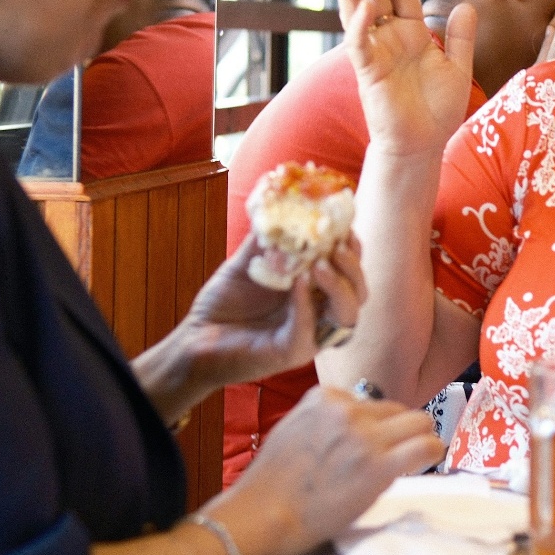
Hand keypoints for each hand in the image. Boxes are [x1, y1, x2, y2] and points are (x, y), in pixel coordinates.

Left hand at [171, 232, 366, 390]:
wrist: (195, 338)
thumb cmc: (225, 303)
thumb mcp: (248, 261)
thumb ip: (267, 237)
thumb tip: (281, 200)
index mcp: (315, 290)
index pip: (349, 269)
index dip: (352, 247)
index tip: (342, 224)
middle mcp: (319, 313)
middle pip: (358, 292)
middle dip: (352, 266)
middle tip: (336, 246)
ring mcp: (309, 335)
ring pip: (346, 316)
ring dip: (339, 287)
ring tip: (319, 264)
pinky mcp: (291, 353)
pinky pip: (308, 331)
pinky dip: (306, 305)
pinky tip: (298, 283)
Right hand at [214, 386, 446, 554]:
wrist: (265, 514)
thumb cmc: (273, 483)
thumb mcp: (294, 429)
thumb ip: (326, 421)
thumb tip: (356, 427)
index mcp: (324, 397)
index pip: (368, 402)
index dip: (374, 425)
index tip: (372, 444)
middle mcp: (347, 410)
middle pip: (395, 410)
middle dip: (397, 431)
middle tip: (394, 454)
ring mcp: (364, 435)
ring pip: (418, 421)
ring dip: (419, 438)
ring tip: (413, 458)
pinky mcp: (379, 465)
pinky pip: (425, 445)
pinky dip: (432, 450)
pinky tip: (427, 460)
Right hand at [337, 0, 475, 157]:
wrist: (423, 144)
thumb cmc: (437, 111)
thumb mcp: (458, 69)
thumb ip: (460, 38)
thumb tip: (467, 5)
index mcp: (412, 34)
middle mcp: (390, 39)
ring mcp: (377, 53)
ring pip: (360, 13)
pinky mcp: (368, 72)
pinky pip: (361, 44)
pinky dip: (361, 25)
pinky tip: (366, 5)